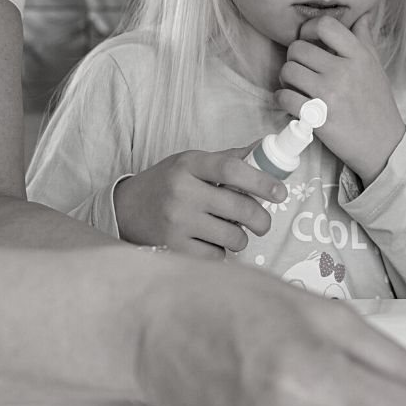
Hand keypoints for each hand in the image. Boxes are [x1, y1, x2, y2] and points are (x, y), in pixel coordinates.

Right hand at [114, 148, 286, 257]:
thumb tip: (267, 150)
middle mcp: (182, 191)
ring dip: (240, 238)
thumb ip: (229, 159)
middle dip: (262, 219)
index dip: (262, 181)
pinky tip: (208, 242)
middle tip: (263, 223)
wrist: (125, 210)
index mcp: (189, 165)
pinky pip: (217, 256)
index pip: (232, 169)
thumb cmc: (168, 184)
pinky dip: (221, 252)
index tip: (280, 192)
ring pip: (233, 237)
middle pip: (240, 208)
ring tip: (229, 232)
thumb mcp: (192, 164)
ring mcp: (176, 222)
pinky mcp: (173, 248)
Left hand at [276, 14, 405, 179]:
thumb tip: (361, 15)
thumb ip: (365, 40)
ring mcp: (330, 95)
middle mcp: (344, 71)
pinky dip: (282, 99)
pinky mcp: (318, 117)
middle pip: (298, 48)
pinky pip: (285, 98)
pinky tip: (290, 102)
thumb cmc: (377, 104)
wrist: (384, 145)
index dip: (309, 29)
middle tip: (299, 68)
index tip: (308, 40)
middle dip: (293, 58)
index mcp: (359, 56)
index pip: (326, 25)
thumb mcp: (376, 68)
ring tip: (294, 85)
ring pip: (288, 71)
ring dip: (285, 78)